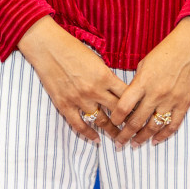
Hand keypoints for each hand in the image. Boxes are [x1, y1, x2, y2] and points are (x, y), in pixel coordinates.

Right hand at [17, 17, 128, 142]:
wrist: (48, 48)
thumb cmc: (73, 49)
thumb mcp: (97, 60)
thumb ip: (107, 76)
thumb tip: (117, 90)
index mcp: (105, 76)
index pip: (127, 96)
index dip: (136, 105)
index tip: (141, 112)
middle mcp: (94, 90)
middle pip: (117, 111)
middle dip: (128, 122)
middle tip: (135, 129)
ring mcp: (79, 99)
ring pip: (101, 121)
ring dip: (111, 131)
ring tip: (120, 139)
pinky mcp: (65, 105)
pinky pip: (79, 125)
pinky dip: (89, 134)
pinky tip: (97, 140)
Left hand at [110, 18, 189, 147]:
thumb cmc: (166, 51)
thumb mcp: (144, 64)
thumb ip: (136, 84)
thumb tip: (129, 102)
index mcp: (143, 82)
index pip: (124, 107)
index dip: (115, 118)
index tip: (112, 122)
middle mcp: (156, 93)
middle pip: (136, 121)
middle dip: (125, 134)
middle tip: (119, 142)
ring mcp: (171, 100)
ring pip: (154, 126)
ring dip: (142, 138)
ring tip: (135, 144)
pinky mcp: (184, 103)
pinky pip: (173, 125)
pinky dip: (163, 135)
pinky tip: (155, 141)